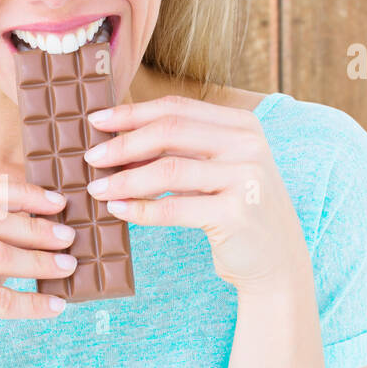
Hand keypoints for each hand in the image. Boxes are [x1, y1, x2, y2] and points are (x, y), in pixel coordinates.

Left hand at [83, 94, 309, 295]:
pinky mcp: (237, 213)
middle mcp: (247, 144)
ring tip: (97, 189)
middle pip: (170, 132)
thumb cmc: (234, 210)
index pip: (176, 108)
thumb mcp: (216, 169)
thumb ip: (181, 149)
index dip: (132, 112)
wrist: (276, 260)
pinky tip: (118, 211)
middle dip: (122, 144)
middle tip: (90, 158)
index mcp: (241, 124)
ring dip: (125, 180)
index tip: (96, 121)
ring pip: (168, 170)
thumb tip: (117, 139)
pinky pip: (175, 208)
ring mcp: (246, 177)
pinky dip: (141, 209)